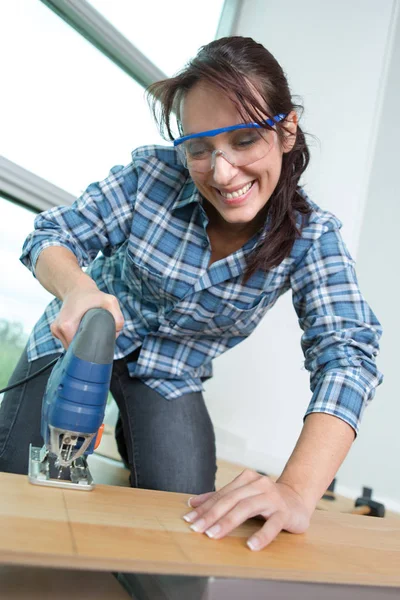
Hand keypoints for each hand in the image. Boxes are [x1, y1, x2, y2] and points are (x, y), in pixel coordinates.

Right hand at [50, 279, 123, 348]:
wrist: (76, 288)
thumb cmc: (92, 295)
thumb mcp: (109, 302)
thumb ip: (117, 318)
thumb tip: (116, 333)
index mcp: (67, 325)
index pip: (77, 350)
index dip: (90, 350)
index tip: (98, 346)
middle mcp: (58, 329)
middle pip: (73, 350)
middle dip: (86, 348)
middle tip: (97, 339)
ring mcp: (55, 330)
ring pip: (70, 347)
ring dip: (80, 343)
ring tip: (90, 333)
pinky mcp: (56, 330)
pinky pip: (67, 341)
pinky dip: (76, 339)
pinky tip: (83, 330)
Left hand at [182, 469, 312, 550]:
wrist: (297, 499)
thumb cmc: (265, 500)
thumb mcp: (242, 496)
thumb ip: (220, 499)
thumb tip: (193, 503)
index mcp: (246, 479)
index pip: (222, 494)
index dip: (205, 507)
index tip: (189, 519)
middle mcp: (259, 484)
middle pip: (231, 500)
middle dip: (212, 515)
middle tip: (197, 528)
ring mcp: (272, 497)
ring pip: (247, 508)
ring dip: (229, 522)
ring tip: (214, 535)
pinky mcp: (285, 512)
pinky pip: (273, 524)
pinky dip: (262, 535)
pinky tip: (251, 545)